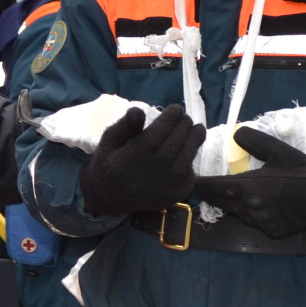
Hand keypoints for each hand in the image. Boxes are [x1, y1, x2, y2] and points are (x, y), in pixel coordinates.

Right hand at [78, 104, 205, 214]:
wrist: (110, 197)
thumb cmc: (110, 162)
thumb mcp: (110, 140)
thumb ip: (125, 125)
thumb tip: (138, 110)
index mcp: (133, 156)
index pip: (161, 130)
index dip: (172, 116)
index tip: (176, 109)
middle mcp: (151, 172)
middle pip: (177, 142)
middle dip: (184, 125)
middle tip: (184, 117)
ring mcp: (166, 186)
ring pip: (188, 156)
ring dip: (195, 139)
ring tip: (196, 129)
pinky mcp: (175, 195)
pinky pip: (189, 172)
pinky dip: (191, 158)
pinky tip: (186, 150)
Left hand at [190, 128, 305, 238]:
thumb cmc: (302, 173)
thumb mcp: (280, 151)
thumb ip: (255, 142)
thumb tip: (235, 134)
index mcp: (248, 187)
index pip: (215, 187)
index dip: (201, 185)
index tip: (191, 182)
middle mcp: (249, 207)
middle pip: (220, 203)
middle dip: (210, 196)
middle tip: (202, 190)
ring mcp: (260, 222)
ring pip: (238, 214)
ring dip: (232, 206)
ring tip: (230, 197)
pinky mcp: (271, 232)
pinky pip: (256, 224)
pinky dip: (254, 216)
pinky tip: (260, 208)